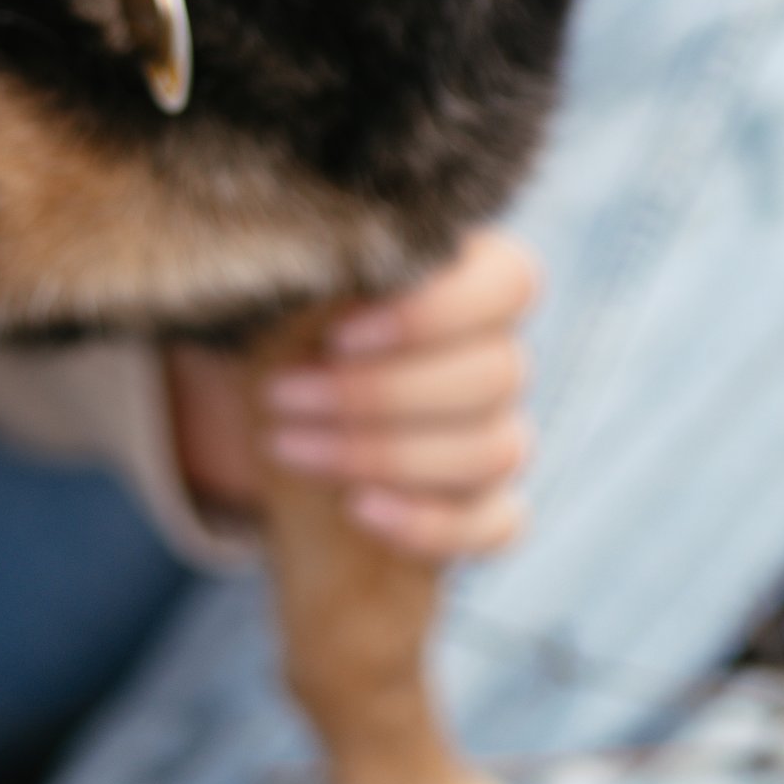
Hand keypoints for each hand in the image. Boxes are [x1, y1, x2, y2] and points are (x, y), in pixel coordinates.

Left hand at [166, 227, 540, 561]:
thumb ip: (320, 266)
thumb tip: (319, 258)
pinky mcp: (488, 507)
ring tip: (286, 443)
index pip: (511, 283)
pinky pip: (497, 524)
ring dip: (383, 454)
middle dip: (378, 394)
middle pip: (498, 375)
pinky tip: (357, 509)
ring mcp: (501, 433)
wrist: (273, 409)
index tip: (337, 337)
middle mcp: (500, 353)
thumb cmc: (287, 325)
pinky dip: (428, 521)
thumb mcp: (290, 290)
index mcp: (471, 277)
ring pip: (493, 451)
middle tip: (280, 395)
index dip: (432, 314)